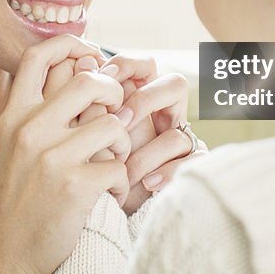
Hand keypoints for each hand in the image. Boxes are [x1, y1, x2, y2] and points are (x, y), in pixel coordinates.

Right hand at [0, 35, 130, 273]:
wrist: (1, 258)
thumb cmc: (12, 202)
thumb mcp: (11, 147)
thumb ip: (38, 113)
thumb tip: (80, 73)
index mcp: (13, 115)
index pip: (39, 55)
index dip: (71, 44)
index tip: (90, 55)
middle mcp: (29, 129)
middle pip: (88, 79)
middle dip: (113, 92)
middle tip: (116, 113)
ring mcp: (51, 156)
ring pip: (112, 122)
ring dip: (123, 144)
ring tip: (114, 163)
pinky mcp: (74, 186)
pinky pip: (119, 167)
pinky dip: (123, 182)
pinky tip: (111, 195)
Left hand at [101, 55, 208, 213]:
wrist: (106, 212)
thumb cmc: (94, 168)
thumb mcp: (87, 133)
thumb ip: (87, 100)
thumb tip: (83, 60)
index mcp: (140, 100)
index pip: (146, 65)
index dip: (129, 64)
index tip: (103, 76)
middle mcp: (166, 117)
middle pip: (175, 85)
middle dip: (145, 100)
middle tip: (119, 122)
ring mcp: (182, 142)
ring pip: (177, 134)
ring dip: (145, 154)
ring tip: (123, 173)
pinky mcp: (191, 168)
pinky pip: (190, 163)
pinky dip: (166, 173)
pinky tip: (147, 184)